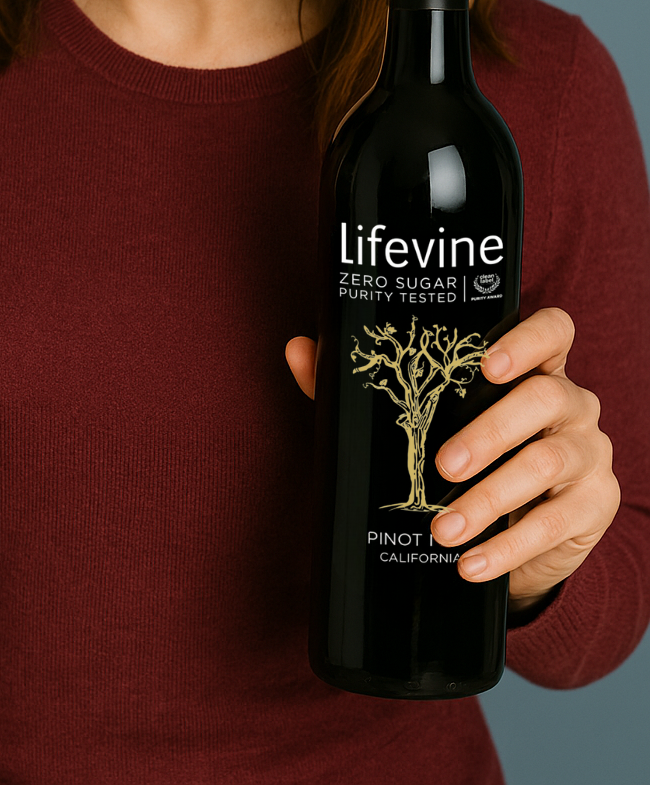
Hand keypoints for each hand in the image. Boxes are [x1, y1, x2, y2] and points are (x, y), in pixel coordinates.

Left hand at [285, 309, 620, 614]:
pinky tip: (471, 564)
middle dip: (491, 432)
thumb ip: (370, 385)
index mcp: (536, 367)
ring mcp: (589, 453)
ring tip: (444, 530)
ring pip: (546, 465)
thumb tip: (301, 350)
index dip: (526, 341)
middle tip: (445, 464)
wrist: (526, 530)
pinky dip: (507, 549)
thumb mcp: (427, 418)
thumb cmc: (471, 453)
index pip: (552, 331)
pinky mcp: (595, 506)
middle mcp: (571, 401)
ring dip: (490, 500)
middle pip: (544, 400)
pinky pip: (555, 525)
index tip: (486, 363)